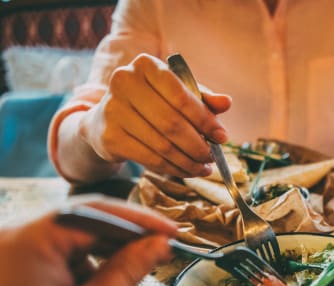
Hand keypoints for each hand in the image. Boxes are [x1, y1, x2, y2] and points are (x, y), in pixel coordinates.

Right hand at [79, 53, 231, 177]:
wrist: (105, 121)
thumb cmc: (149, 105)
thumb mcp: (176, 94)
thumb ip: (202, 98)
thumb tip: (227, 103)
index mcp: (145, 65)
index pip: (181, 96)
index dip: (205, 120)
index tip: (222, 137)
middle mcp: (125, 82)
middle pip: (172, 123)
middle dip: (198, 145)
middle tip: (212, 157)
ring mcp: (113, 110)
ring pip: (162, 145)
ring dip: (188, 161)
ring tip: (203, 168)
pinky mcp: (110, 137)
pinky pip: (150, 159)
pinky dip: (172, 168)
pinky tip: (185, 171)